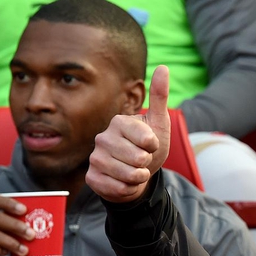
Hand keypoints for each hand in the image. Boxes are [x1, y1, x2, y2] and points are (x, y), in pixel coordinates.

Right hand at [86, 65, 170, 202]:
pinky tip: (125, 183)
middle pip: (137, 158)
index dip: (154, 146)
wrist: (137, 176)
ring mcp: (95, 158)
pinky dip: (128, 189)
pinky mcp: (92, 177)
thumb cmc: (149, 148)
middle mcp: (103, 138)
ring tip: (136, 171)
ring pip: (128, 174)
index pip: (146, 138)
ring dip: (139, 177)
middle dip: (148, 163)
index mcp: (119, 122)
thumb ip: (159, 97)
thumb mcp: (159, 123)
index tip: (151, 144)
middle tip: (143, 161)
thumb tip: (163, 67)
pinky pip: (117, 188)